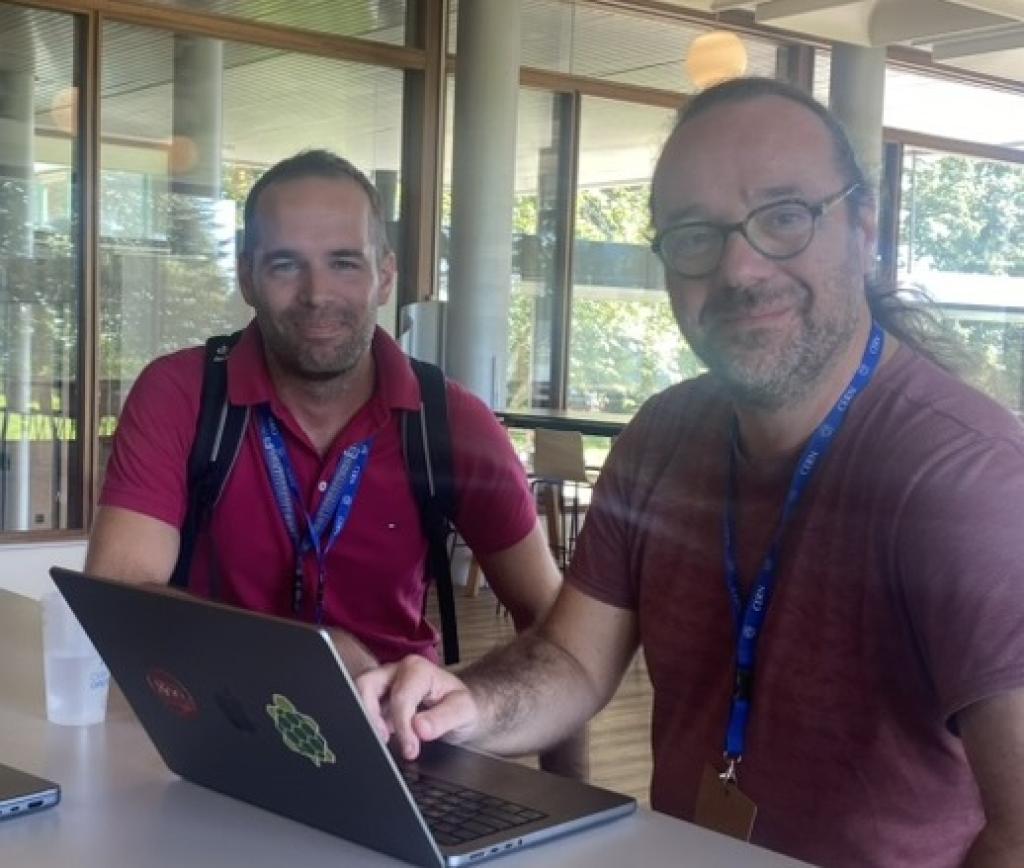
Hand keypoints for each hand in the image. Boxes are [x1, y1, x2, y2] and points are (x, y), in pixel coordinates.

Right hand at [357, 655, 481, 759]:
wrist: (458, 710)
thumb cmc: (459, 706)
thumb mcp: (463, 712)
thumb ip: (444, 719)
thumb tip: (420, 728)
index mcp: (417, 669)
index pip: (400, 697)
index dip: (403, 726)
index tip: (410, 749)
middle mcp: (396, 671)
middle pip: (367, 685)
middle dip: (370, 715)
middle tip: (384, 741)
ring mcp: (383, 684)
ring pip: (359, 693)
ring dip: (365, 718)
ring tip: (381, 741)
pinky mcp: (376, 699)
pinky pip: (361, 707)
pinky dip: (366, 723)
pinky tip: (381, 739)